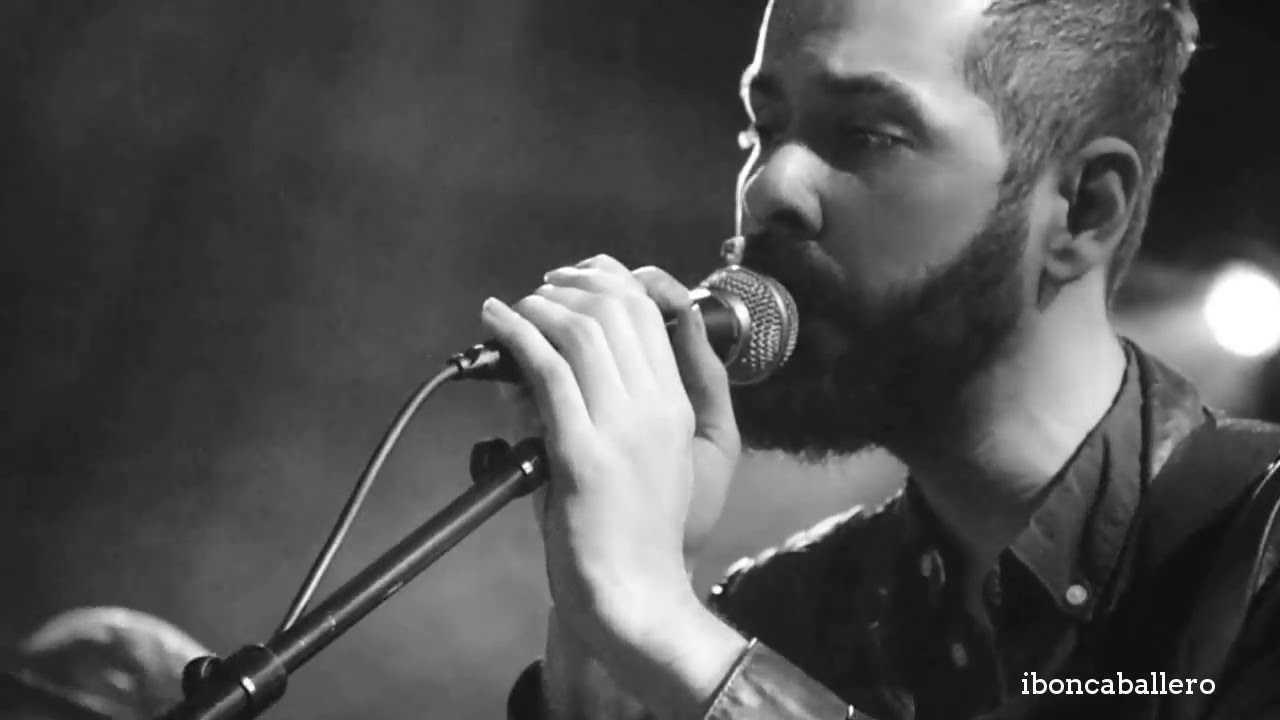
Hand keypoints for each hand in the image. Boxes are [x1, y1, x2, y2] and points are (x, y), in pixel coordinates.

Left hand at [482, 255, 744, 712]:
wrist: (634, 595)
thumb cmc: (632, 535)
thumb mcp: (646, 459)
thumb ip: (614, 408)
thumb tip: (552, 363)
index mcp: (675, 407)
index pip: (648, 314)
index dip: (607, 281)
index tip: (574, 279)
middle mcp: (655, 408)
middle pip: (616, 309)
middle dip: (570, 285)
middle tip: (539, 288)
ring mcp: (620, 428)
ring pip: (581, 331)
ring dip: (539, 306)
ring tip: (513, 307)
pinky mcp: (581, 453)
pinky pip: (547, 371)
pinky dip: (515, 335)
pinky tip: (495, 322)